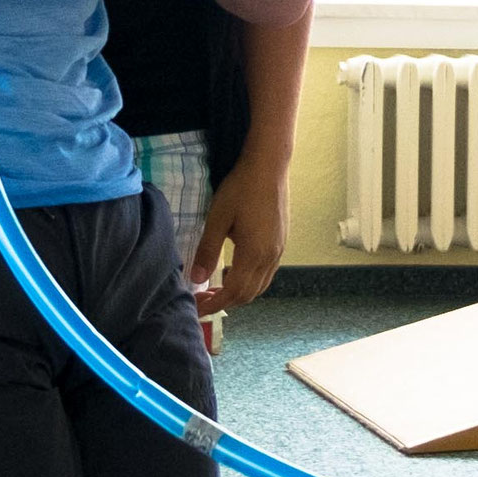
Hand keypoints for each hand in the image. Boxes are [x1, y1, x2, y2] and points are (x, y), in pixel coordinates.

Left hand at [185, 153, 291, 315]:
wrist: (269, 167)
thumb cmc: (241, 189)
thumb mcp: (218, 218)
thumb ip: (207, 251)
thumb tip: (196, 279)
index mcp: (254, 254)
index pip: (234, 292)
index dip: (215, 304)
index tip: (197, 309)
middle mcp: (270, 257)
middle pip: (249, 294)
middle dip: (226, 303)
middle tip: (203, 301)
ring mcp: (279, 251)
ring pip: (260, 286)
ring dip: (239, 294)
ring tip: (217, 290)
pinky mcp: (281, 242)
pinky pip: (266, 274)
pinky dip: (250, 282)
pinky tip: (235, 272)